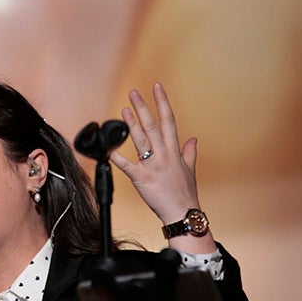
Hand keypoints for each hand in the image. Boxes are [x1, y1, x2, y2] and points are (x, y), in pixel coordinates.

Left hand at [110, 84, 212, 249]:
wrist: (182, 213)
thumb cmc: (185, 193)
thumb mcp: (190, 170)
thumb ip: (189, 152)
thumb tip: (193, 139)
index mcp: (174, 150)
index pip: (169, 120)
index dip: (162, 102)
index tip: (156, 87)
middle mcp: (164, 154)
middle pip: (152, 125)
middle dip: (143, 107)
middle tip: (134, 92)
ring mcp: (153, 165)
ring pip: (141, 140)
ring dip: (131, 124)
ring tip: (123, 109)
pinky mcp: (142, 178)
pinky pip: (127, 166)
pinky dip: (116, 158)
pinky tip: (107, 150)